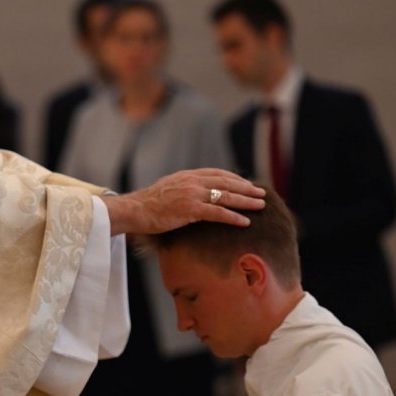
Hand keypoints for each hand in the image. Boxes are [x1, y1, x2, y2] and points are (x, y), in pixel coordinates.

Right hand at [101, 169, 265, 236]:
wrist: (134, 209)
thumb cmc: (148, 204)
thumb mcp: (168, 189)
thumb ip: (184, 188)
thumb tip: (195, 194)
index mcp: (188, 175)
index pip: (218, 173)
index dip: (235, 179)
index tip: (248, 185)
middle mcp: (193, 181)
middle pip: (227, 182)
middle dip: (247, 188)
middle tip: (262, 194)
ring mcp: (192, 194)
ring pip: (226, 196)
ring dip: (246, 201)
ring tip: (261, 205)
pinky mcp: (190, 209)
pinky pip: (217, 213)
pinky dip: (233, 217)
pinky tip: (245, 222)